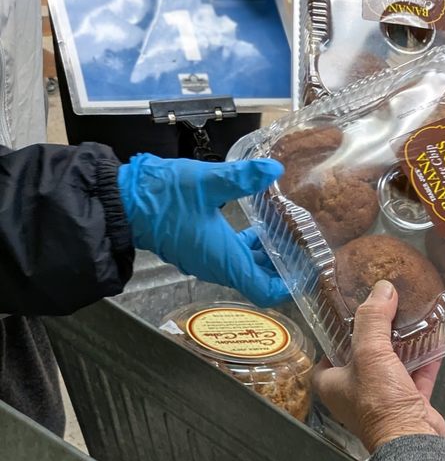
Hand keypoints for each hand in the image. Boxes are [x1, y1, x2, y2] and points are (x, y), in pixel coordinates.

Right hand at [118, 154, 287, 306]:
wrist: (121, 201)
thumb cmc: (161, 196)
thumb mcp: (208, 181)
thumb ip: (243, 177)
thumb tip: (274, 170)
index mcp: (224, 260)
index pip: (264, 291)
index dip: (288, 285)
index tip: (307, 270)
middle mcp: (217, 267)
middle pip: (259, 279)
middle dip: (283, 266)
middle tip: (304, 247)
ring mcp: (206, 259)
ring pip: (245, 267)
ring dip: (266, 255)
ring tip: (287, 234)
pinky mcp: (198, 248)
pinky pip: (231, 256)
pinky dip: (249, 247)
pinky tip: (259, 227)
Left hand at [314, 280, 444, 452]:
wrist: (413, 441)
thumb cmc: (380, 407)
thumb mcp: (369, 353)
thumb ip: (373, 319)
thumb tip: (381, 291)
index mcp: (333, 384)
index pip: (327, 354)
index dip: (336, 334)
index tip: (350, 315)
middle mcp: (355, 393)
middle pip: (364, 356)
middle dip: (377, 334)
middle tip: (386, 310)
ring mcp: (384, 399)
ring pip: (393, 364)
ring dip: (404, 343)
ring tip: (412, 318)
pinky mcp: (409, 403)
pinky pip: (418, 375)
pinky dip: (426, 358)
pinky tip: (435, 339)